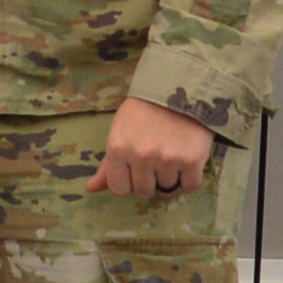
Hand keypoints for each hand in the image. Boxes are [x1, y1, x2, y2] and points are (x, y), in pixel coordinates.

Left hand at [86, 96, 214, 198]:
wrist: (175, 89)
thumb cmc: (142, 112)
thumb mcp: (118, 132)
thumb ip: (107, 164)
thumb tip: (91, 189)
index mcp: (118, 149)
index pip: (119, 188)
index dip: (128, 183)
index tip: (134, 172)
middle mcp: (141, 156)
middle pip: (144, 192)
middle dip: (149, 182)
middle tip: (154, 162)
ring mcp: (167, 159)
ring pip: (168, 190)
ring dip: (170, 178)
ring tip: (170, 155)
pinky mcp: (192, 161)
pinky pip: (190, 186)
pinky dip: (189, 179)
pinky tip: (185, 162)